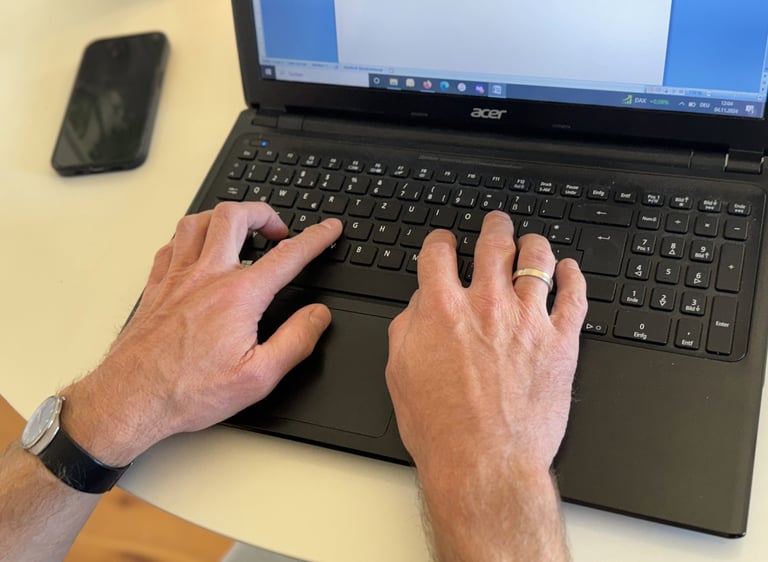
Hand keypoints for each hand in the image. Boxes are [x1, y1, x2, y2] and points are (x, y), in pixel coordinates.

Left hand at [62, 202, 341, 464]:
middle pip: (234, 217)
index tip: (329, 229)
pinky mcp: (155, 288)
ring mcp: (176, 278)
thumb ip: (296, 341)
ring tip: (239, 230)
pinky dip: (189, 239)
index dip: (315, 238)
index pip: (287, 256)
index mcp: (238, 296)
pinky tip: (196, 251)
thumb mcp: (259, 377)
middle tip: (277, 230)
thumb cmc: (189, 391)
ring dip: (223, 217)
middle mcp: (206, 277)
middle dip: (263, 212)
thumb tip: (318, 315)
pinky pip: (170, 245)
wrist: (131, 399)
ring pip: (197, 222)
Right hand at [386, 211, 586, 473]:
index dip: (440, 241)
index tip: (444, 243)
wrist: (484, 464)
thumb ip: (408, 327)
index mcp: (442, 310)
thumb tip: (420, 304)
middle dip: (494, 226)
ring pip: (537, 260)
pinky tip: (568, 270)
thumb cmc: (441, 427)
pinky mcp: (560, 343)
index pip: (439, 253)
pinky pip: (574, 297)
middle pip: (494, 243)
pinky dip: (573, 277)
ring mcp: (528, 321)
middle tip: (496, 223)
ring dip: (533, 245)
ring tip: (532, 243)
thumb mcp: (400, 372)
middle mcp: (487, 306)